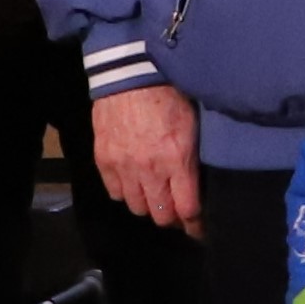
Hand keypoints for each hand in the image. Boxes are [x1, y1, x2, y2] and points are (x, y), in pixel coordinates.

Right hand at [92, 83, 203, 234]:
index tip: (199, 230)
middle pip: (162, 215)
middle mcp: (150, 169)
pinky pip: (115, 193)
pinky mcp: (104, 160)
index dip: (195, 225)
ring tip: (155, 195)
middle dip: (172, 218)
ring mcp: (124, 166)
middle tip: (177, 211)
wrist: (130, 73)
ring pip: (137, 207)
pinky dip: (125, 192)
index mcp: (178, 159)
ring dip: (149, 205)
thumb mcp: (194, 124)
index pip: (188, 208)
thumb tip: (200, 183)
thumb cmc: (170, 93)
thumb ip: (194, 157)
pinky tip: (133, 182)